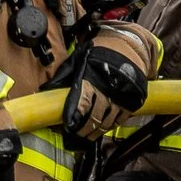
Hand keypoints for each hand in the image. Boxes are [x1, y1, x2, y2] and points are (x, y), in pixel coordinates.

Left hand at [63, 22, 156, 143]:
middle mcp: (108, 88)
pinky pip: (122, 117)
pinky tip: (104, 127)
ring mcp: (122, 95)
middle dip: (85, 129)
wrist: (130, 44)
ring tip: (89, 136)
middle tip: (77, 136)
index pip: (81, 102)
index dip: (74, 116)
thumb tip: (47, 88)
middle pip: (95, 116)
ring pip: (109, 120)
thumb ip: (65, 74)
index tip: (68, 126)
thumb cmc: (101, 51)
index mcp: (92, 77)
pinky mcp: (133, 99)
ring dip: (98, 130)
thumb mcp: (80, 57)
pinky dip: (112, 124)